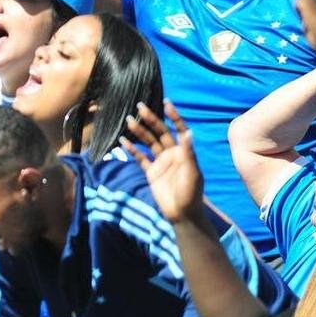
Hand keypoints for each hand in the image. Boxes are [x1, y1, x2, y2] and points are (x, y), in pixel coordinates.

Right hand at [122, 101, 203, 223]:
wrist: (182, 213)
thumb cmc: (191, 192)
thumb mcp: (192, 172)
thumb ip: (188, 152)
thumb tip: (188, 131)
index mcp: (184, 151)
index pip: (179, 129)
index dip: (173, 116)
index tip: (166, 103)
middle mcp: (172, 153)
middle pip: (160, 132)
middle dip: (151, 119)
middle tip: (140, 107)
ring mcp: (160, 161)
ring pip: (148, 142)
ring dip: (139, 131)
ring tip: (129, 121)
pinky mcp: (151, 171)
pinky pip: (140, 157)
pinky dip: (132, 149)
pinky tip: (123, 141)